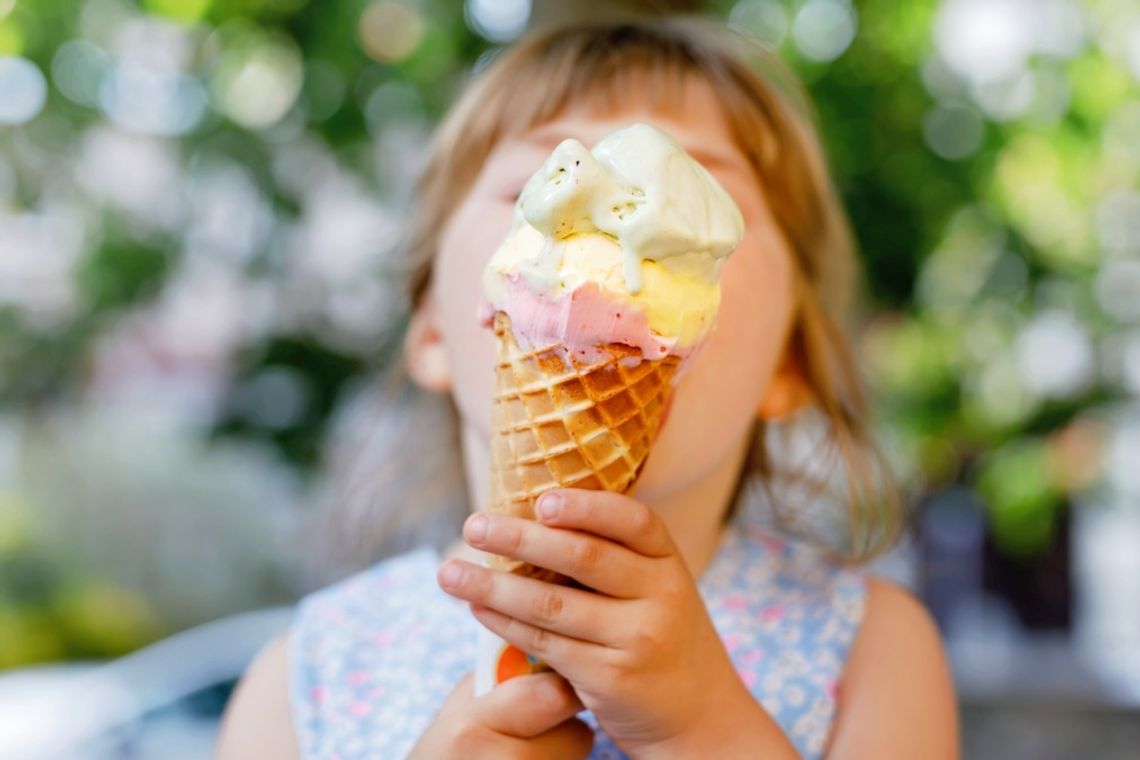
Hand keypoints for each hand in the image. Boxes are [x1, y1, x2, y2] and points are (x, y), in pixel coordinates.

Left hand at [437, 489, 796, 757]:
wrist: (700, 718)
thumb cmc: (661, 640)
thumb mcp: (658, 591)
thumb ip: (615, 561)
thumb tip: (530, 520)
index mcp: (669, 563)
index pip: (634, 520)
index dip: (587, 506)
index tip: (540, 499)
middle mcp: (661, 595)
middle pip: (584, 556)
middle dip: (520, 538)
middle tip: (473, 525)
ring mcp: (637, 637)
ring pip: (553, 602)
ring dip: (493, 584)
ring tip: (449, 571)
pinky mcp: (611, 677)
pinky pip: (546, 642)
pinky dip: (505, 622)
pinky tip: (477, 607)